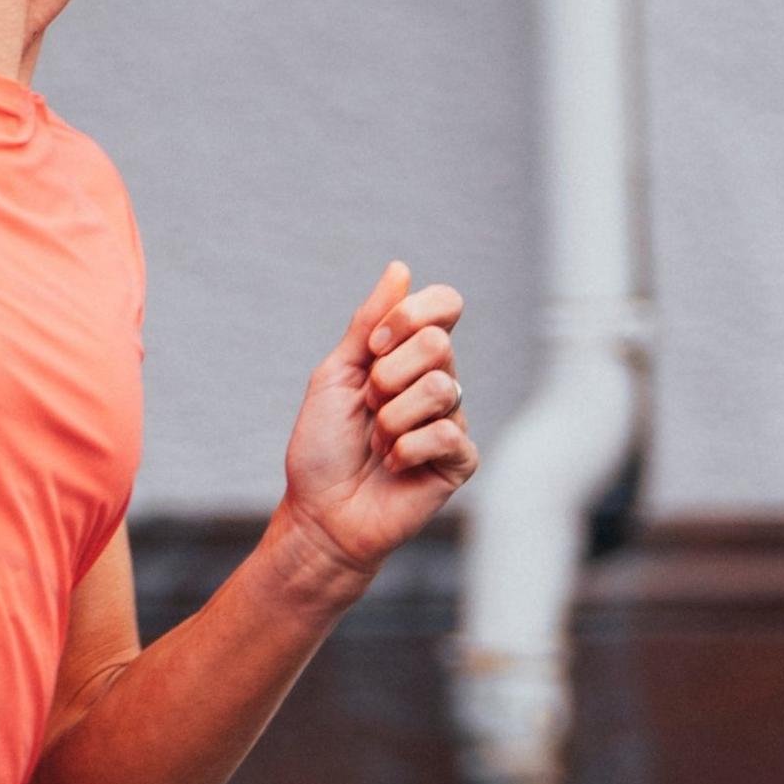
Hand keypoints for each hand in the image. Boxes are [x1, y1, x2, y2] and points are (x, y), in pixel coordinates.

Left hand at [276, 265, 473, 573]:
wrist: (322, 514)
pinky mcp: (461, 460)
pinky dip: (406, 450)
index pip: (444, 305)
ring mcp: (453, 420)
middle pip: (438, 344)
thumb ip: (368, 323)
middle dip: (386, 377)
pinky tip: (394, 467)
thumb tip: (400, 269)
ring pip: (439, 389)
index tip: (371, 352)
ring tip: (378, 444)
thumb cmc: (324, 448)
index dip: (408, 318)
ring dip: (391, 420)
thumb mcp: (336, 375)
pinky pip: (447, 433)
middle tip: (368, 408)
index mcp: (411, 356)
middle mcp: (439, 382)